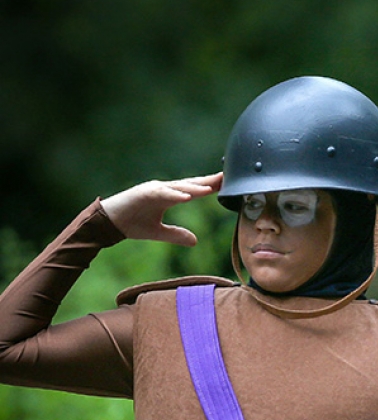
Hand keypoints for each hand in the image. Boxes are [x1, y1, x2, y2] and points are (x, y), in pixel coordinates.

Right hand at [100, 172, 222, 246]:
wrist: (108, 223)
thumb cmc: (132, 224)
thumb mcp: (159, 232)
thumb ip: (176, 235)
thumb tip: (195, 241)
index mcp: (168, 196)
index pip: (193, 189)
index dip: (210, 186)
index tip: (227, 184)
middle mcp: (163, 189)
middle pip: (190, 184)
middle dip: (208, 181)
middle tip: (227, 177)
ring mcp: (153, 189)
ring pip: (178, 187)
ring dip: (194, 187)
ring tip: (211, 188)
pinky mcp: (142, 193)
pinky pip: (161, 193)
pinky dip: (174, 194)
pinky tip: (186, 196)